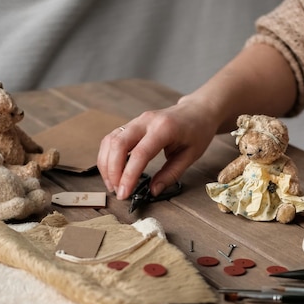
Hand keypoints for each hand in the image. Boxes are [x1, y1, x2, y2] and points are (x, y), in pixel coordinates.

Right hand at [97, 97, 218, 198]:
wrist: (197, 111)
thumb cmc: (197, 131)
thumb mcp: (191, 156)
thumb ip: (171, 174)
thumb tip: (153, 191)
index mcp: (164, 128)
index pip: (139, 153)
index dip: (128, 176)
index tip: (124, 193)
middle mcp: (146, 121)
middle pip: (118, 144)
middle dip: (112, 171)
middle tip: (117, 191)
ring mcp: (137, 120)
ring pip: (110, 140)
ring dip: (106, 164)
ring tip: (112, 184)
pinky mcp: (132, 124)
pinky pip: (112, 138)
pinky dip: (108, 156)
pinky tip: (112, 171)